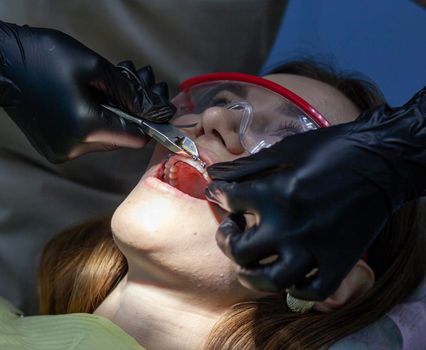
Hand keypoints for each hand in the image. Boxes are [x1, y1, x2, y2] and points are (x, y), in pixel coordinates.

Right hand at [0, 21, 174, 161]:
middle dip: (134, 112)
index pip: (136, 137)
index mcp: (86, 128)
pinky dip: (98, 120)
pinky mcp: (56, 149)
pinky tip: (97, 98)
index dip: (151, 121)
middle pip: (122, 138)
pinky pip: (89, 139)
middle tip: (138, 82)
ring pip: (107, 138)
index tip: (157, 103)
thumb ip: (129, 92)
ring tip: (115, 85)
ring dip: (117, 114)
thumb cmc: (42, 57)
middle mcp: (75, 148)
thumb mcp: (93, 67)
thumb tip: (157, 109)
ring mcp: (63, 152)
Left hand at [206, 87, 425, 299]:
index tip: (218, 195)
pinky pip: (310, 291)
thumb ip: (246, 166)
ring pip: (271, 280)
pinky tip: (287, 276)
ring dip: (252, 276)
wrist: (380, 160)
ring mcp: (315, 248)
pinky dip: (294, 289)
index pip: (229, 200)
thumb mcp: (284, 150)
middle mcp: (290, 225)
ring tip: (248, 266)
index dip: (218, 195)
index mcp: (275, 193)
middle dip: (226, 240)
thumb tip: (213, 173)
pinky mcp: (339, 262)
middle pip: (240, 251)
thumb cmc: (330, 150)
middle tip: (231, 231)